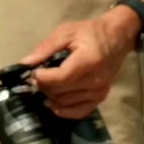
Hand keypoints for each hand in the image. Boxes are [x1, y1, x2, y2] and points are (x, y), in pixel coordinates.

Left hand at [21, 8, 137, 119]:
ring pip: (66, 103)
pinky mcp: (100, 98)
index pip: (60, 78)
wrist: (117, 37)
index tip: (33, 72)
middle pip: (61, 92)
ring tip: (46, 84)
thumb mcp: (66, 32)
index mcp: (88, 61)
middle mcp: (96, 80)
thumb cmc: (90, 32)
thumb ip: (46, 48)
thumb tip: (25, 64)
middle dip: (44, 86)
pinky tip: (53, 102)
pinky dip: (64, 110)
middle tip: (37, 77)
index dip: (42, 78)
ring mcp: (99, 92)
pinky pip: (79, 111)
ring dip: (51, 96)